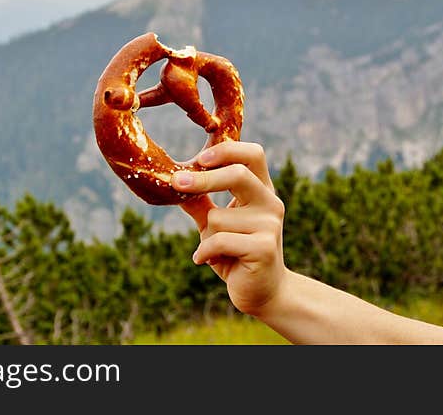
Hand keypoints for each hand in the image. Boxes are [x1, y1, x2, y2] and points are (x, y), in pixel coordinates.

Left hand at [172, 141, 287, 316]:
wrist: (262, 292)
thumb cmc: (235, 252)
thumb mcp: (215, 223)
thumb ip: (200, 202)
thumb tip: (172, 180)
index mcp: (261, 189)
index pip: (252, 154)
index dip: (226, 150)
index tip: (199, 158)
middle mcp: (270, 202)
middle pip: (238, 174)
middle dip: (203, 179)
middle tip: (177, 182)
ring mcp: (270, 225)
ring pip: (218, 216)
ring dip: (206, 235)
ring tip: (213, 250)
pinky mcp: (264, 248)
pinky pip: (218, 241)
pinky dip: (204, 252)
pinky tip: (205, 260)